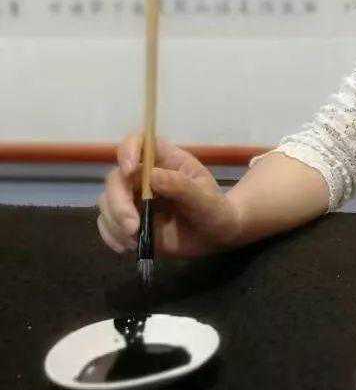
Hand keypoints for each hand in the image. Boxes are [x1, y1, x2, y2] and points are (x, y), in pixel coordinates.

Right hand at [96, 131, 241, 257]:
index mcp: (167, 160)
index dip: (128, 150)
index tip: (129, 170)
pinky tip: (127, 247)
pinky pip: (107, 223)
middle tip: (132, 226)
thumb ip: (181, 187)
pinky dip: (111, 236)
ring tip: (135, 241)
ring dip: (115, 222)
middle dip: (118, 202)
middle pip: (116, 177)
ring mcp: (134, 198)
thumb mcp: (205, 200)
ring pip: (107, 201)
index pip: (140, 142)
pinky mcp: (128, 219)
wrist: (215, 236)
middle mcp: (145, 176)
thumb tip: (151, 175)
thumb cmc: (214, 210)